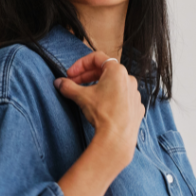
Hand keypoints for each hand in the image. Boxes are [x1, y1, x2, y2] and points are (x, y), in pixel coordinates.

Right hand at [55, 51, 143, 177]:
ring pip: (115, 85)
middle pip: (105, 71)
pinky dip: (112, 100)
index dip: (80, 65)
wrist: (117, 138)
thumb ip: (68, 86)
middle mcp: (129, 79)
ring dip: (100, 88)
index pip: (96, 58)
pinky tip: (103, 108)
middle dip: (88, 77)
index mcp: (117, 71)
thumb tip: (58, 83)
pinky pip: (123, 99)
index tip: (70, 75)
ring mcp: (135, 94)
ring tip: (89, 97)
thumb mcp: (81, 97)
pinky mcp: (137, 108)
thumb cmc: (102, 114)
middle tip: (75, 84)